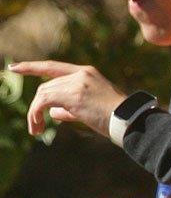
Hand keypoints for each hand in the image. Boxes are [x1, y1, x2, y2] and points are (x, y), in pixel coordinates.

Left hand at [8, 61, 127, 136]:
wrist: (130, 120)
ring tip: (36, 130)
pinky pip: (44, 102)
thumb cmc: (115, 117)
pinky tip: (38, 126)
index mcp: (87, 73)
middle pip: (46, 86)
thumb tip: (53, 113)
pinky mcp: (74, 96)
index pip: (53, 67)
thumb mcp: (91, 108)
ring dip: (34, 113)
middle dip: (36, 106)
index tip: (13, 67)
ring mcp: (78, 83)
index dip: (32, 67)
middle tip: (35, 127)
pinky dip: (36, 114)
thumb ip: (70, 107)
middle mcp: (81, 74)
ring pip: (43, 94)